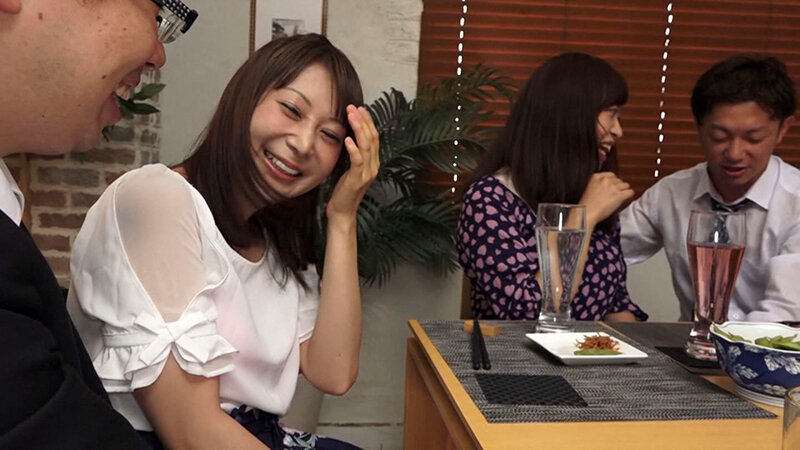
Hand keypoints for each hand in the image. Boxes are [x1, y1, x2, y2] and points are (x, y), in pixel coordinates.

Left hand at [326, 105, 379, 220]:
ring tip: (351, 116)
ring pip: (366, 146)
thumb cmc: (344, 190)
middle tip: (353, 107)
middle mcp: (373, 166)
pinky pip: (358, 161)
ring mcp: (367, 173)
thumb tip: (349, 136)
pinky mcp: (358, 179)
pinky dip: (354, 149)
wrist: (343, 211)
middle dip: (363, 121)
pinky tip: (348, 139)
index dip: (368, 122)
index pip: (374, 137)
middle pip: (372, 138)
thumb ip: (354, 154)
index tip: (359, 108)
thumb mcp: (350, 169)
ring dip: (359, 129)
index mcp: (373, 162)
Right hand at [579, 172, 633, 227]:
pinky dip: (629, 195)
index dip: (612, 182)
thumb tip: (610, 185)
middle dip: (618, 187)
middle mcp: (605, 180)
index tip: (611, 187)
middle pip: (619, 180)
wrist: (586, 213)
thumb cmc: (586, 205)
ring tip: (618, 197)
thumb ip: (599, 183)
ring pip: (626, 185)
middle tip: (614, 194)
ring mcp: (613, 187)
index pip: (611, 175)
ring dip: (623, 191)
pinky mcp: (619, 195)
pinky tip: (625, 198)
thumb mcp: (590, 188)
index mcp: (596, 177)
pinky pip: (630, 192)